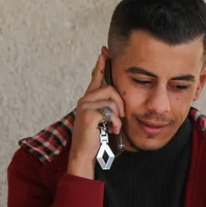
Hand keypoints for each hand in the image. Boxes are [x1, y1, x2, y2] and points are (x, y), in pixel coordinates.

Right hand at [67, 49, 125, 179]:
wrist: (84, 154)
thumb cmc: (95, 139)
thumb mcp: (103, 120)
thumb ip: (108, 108)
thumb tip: (119, 100)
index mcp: (88, 100)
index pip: (96, 78)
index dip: (101, 65)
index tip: (104, 52)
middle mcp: (85, 100)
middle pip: (110, 88)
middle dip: (120, 103)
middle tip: (121, 117)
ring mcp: (85, 106)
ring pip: (112, 99)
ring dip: (118, 115)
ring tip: (114, 127)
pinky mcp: (89, 115)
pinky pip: (110, 112)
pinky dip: (115, 123)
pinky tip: (112, 130)